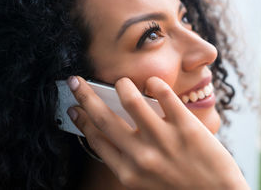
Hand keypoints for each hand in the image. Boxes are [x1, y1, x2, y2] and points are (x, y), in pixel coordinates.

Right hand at [66, 76, 248, 189]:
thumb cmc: (182, 189)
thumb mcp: (147, 183)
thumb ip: (130, 160)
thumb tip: (117, 129)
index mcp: (129, 173)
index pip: (96, 140)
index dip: (82, 120)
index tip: (74, 107)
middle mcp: (141, 156)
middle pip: (104, 118)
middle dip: (84, 96)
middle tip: (75, 80)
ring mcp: (163, 139)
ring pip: (131, 101)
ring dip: (121, 86)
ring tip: (122, 81)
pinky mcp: (186, 127)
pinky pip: (164, 96)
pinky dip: (154, 84)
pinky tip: (152, 82)